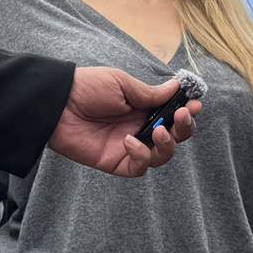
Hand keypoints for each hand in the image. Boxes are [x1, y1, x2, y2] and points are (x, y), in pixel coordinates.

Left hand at [48, 67, 201, 176]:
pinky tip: (129, 141)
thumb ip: (150, 93)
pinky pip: (140, 167)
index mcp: (143, 107)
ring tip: (158, 130)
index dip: (187, 112)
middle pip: (174, 136)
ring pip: (162, 155)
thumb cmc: (88, 87)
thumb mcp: (122, 84)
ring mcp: (129, 146)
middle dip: (184, 129)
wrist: (58, 103)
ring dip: (167, 143)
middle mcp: (139, 127)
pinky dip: (141, 156)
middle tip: (182, 117)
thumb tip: (177, 88)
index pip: (173, 114)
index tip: (195, 105)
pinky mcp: (116, 162)